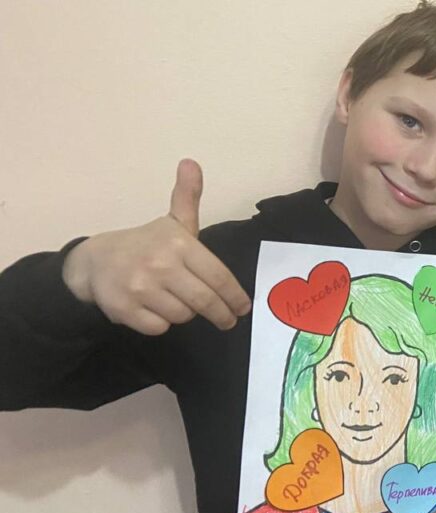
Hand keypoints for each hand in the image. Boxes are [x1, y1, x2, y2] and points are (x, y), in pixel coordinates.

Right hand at [62, 159, 250, 334]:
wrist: (94, 261)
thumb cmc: (145, 244)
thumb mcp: (171, 221)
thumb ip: (187, 197)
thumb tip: (191, 162)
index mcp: (178, 244)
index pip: (218, 277)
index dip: (235, 296)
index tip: (242, 308)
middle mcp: (160, 265)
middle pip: (204, 301)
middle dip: (221, 314)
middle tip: (228, 320)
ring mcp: (141, 288)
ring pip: (182, 316)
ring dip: (185, 314)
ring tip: (178, 301)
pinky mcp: (125, 309)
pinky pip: (159, 327)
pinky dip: (162, 323)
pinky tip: (156, 309)